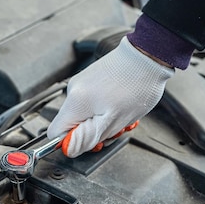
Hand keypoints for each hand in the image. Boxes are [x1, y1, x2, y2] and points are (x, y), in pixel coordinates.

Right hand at [47, 37, 172, 157]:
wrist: (148, 55)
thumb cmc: (136, 85)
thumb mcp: (114, 121)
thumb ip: (87, 137)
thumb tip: (68, 149)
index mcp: (75, 103)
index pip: (55, 133)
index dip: (71, 143)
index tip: (91, 141)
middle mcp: (73, 91)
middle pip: (72, 125)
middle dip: (93, 132)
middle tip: (114, 129)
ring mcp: (82, 83)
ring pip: (84, 115)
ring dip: (103, 121)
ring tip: (122, 115)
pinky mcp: (91, 78)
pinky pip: (92, 103)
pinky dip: (105, 109)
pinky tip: (121, 105)